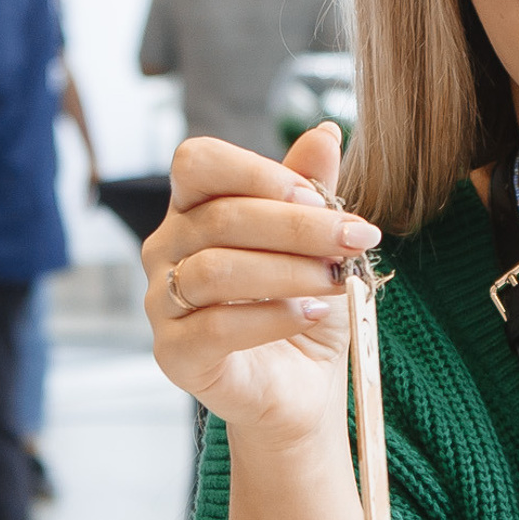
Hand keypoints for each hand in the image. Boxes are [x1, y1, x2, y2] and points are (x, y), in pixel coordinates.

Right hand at [143, 123, 377, 446]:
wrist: (299, 387)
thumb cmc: (303, 306)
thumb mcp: (317, 244)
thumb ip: (312, 190)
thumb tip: (325, 132)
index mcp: (192, 210)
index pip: (197, 163)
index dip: (256, 171)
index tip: (318, 196)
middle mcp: (166, 250)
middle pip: (221, 219)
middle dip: (300, 227)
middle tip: (357, 238)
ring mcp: (161, 303)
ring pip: (216, 271)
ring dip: (290, 270)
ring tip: (338, 279)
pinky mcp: (173, 355)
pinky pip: (216, 327)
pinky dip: (274, 316)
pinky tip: (314, 313)